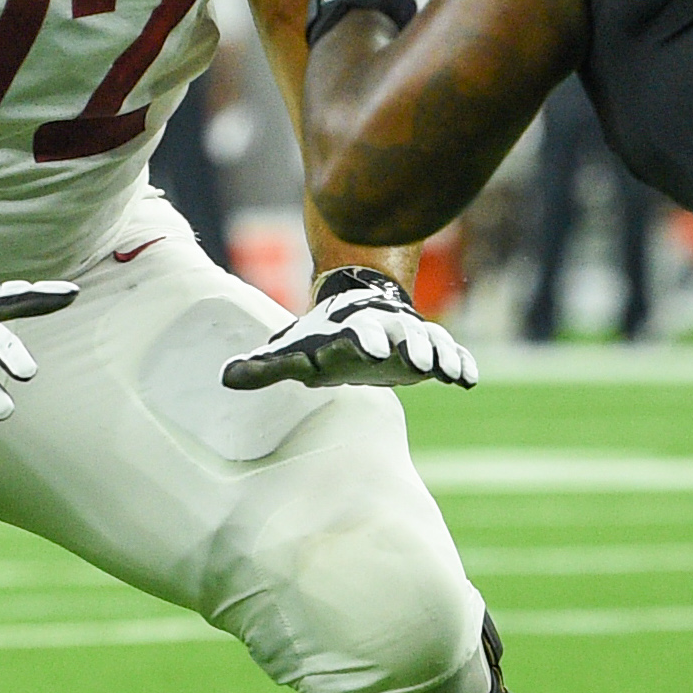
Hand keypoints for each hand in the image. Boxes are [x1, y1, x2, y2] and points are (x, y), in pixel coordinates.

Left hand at [221, 266, 477, 390]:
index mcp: (350, 331)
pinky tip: (468, 380)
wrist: (357, 312)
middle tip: (420, 362)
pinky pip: (451, 353)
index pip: (359, 332)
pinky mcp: (429, 350)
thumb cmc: (321, 340)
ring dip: (441, 355)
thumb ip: (264, 367)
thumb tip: (225, 377)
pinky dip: (460, 363)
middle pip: (401, 334)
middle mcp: (384, 330)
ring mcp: (410, 338)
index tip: (373, 349)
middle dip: (411, 346)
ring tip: (449, 372)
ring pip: (431, 343)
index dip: (366, 339)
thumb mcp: (293, 351)